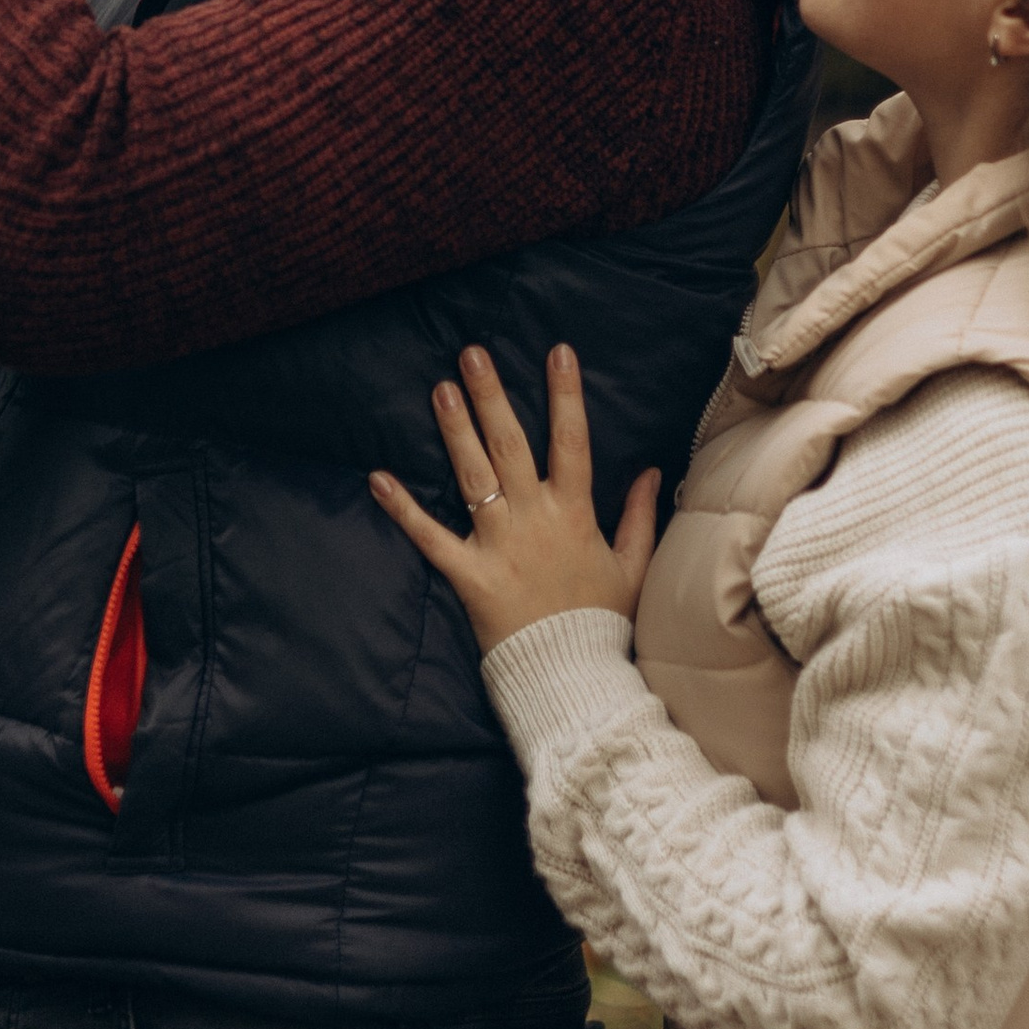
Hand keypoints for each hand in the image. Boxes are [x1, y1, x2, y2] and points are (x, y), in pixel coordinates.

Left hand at [369, 345, 658, 655]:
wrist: (572, 676)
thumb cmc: (602, 622)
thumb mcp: (632, 566)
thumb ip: (639, 515)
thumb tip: (650, 470)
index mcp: (574, 513)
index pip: (572, 442)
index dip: (565, 395)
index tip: (558, 352)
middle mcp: (535, 520)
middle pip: (511, 446)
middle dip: (492, 396)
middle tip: (473, 354)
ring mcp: (499, 545)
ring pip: (473, 477)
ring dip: (455, 431)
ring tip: (440, 389)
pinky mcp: (469, 574)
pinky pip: (431, 538)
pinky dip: (403, 510)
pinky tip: (379, 479)